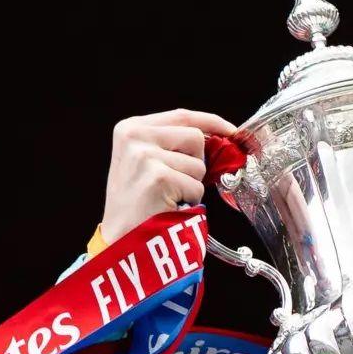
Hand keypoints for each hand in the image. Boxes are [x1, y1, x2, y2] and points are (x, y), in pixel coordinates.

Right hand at [100, 109, 236, 242]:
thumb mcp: (145, 160)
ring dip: (191, 184)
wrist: (122, 238)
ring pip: (198, 164)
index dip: (211, 122)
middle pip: (195, 137)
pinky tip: (168, 205)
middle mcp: (135, 137)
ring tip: (167, 196)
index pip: (181, 115)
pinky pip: (196, 186)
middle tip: (174, 182)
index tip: (230, 130)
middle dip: (196, 162)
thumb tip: (216, 137)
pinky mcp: (159, 177)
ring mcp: (146, 156)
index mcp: (130, 128)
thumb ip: (172, 144)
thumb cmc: (138, 203)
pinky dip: (189, 199)